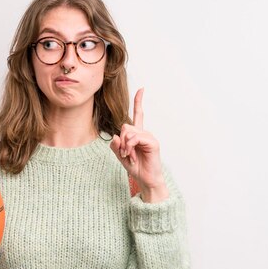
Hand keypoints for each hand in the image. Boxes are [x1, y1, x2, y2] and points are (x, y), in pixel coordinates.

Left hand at [110, 88, 168, 202]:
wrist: (146, 179)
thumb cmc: (135, 167)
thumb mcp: (120, 156)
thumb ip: (115, 145)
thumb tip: (115, 136)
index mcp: (137, 134)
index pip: (138, 114)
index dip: (139, 101)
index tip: (142, 89)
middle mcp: (144, 133)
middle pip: (125, 126)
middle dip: (120, 140)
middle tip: (123, 153)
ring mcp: (149, 137)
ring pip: (129, 132)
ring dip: (124, 146)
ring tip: (128, 156)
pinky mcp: (152, 143)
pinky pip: (135, 138)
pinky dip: (129, 147)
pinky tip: (131, 155)